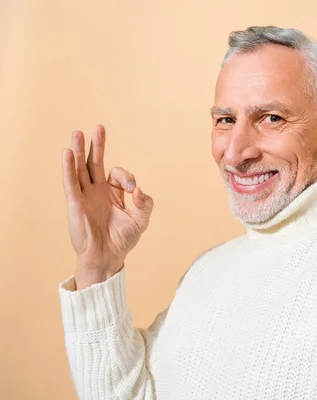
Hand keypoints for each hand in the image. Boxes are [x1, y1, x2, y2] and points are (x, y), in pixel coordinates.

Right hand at [62, 125, 153, 288]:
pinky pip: (71, 183)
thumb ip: (145, 202)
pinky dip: (69, 168)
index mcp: (113, 192)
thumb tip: (138, 189)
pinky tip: (67, 153)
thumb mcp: (141, 219)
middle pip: (95, 162)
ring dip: (78, 151)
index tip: (133, 190)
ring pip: (80, 169)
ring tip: (76, 133)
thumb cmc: (123, 239)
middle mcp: (97, 190)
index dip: (126, 177)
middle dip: (97, 145)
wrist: (107, 257)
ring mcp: (85, 196)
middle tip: (98, 127)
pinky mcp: (76, 203)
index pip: (117, 174)